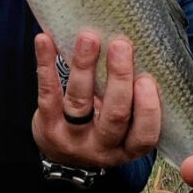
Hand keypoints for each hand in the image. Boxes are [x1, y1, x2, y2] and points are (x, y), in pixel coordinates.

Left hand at [32, 31, 161, 167]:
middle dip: (119, 78)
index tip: (147, 79)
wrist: (64, 153)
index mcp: (129, 148)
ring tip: (88, 39)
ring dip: (84, 66)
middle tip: (121, 45)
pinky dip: (46, 64)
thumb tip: (137, 51)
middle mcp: (102, 147)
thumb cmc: (104, 129)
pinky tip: (44, 40)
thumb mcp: (125, 128)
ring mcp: (72, 138)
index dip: (147, 109)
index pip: (144, 135)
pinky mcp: (47, 125)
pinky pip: (48, 93)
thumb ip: (134, 102)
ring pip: (80, 101)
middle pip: (114, 115)